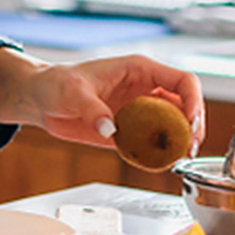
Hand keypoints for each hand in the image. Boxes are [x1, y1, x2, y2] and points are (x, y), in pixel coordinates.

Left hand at [0, 47, 204, 148]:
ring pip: (174, 126)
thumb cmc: (55, 82)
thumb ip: (92, 109)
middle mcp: (145, 90)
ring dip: (181, 143)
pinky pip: (153, 143)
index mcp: (140, 70)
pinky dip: (160, 154)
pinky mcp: (130, 130)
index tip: (191, 123)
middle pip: (186, 106)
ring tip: (179, 158)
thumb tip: (110, 128)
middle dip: (193, 127)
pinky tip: (159, 164)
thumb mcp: (72, 91)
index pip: (182, 81)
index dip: (194, 101)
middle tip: (189, 148)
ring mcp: (140, 111)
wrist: (40, 100)